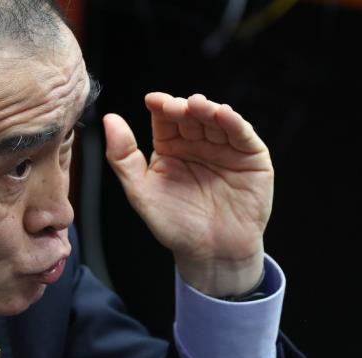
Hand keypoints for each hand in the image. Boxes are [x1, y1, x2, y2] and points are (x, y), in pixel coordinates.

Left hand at [103, 92, 273, 296]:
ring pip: (217, 120)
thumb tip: (109, 119)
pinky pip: (243, 135)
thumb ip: (123, 157)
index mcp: (171, 148)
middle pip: (191, 116)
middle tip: (176, 107)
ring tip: (198, 106)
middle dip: (184, 107)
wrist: (212, 254)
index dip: (161, 106)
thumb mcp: (141, 192)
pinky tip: (224, 114)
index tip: (153, 100)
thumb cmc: (176, 226)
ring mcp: (226, 149)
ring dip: (209, 109)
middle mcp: (198, 144)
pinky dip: (234, 123)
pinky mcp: (252, 157)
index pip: (165, 119)